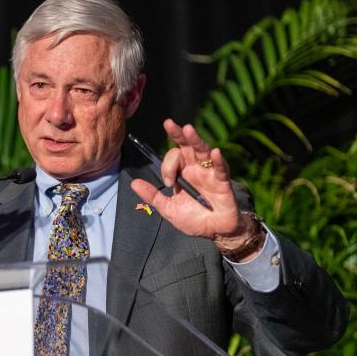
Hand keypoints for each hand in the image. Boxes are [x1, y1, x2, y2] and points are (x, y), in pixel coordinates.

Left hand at [131, 120, 260, 252]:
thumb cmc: (194, 219)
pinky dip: (218, 161)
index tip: (168, 182)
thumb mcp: (169, 209)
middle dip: (178, 134)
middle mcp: (195, 169)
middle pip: (186, 146)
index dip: (168, 166)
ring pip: (203, 151)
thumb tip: (133, 183)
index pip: (172, 158)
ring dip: (195, 140)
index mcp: (182, 173)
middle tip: (169, 123)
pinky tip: (215, 152)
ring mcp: (209, 173)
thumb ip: (153, 197)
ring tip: (188, 129)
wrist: (214, 231)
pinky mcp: (222, 182)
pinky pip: (221, 169)